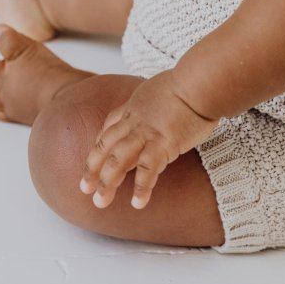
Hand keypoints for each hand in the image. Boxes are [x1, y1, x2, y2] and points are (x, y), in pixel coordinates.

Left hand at [78, 69, 219, 209]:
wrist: (200, 80)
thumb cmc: (191, 81)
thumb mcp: (162, 87)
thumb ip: (156, 101)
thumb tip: (163, 107)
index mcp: (134, 106)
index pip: (109, 129)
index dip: (99, 148)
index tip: (93, 162)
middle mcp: (135, 120)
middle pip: (105, 146)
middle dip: (92, 169)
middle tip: (84, 189)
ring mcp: (147, 132)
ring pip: (118, 159)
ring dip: (107, 182)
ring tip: (100, 202)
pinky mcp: (164, 142)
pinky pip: (147, 168)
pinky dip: (141, 187)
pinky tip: (137, 203)